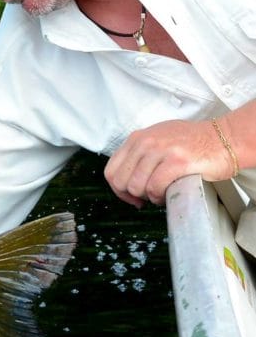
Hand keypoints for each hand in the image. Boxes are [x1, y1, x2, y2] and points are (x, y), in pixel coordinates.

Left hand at [104, 117, 235, 205]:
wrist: (225, 139)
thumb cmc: (195, 142)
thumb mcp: (159, 139)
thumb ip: (140, 154)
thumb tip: (127, 177)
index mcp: (137, 138)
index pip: (111, 170)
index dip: (118, 190)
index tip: (130, 197)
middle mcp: (145, 142)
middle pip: (120, 180)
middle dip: (132, 195)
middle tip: (146, 198)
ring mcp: (160, 151)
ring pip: (136, 186)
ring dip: (148, 197)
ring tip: (161, 194)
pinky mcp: (177, 162)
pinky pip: (155, 187)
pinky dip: (160, 197)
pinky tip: (168, 194)